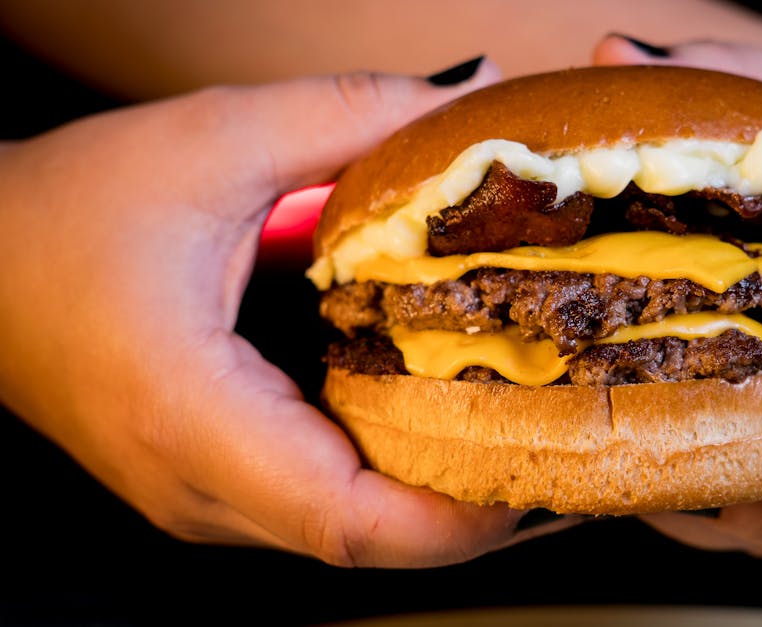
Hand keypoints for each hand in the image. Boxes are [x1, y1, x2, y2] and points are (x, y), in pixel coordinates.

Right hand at [0, 60, 575, 567]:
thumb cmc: (66, 210)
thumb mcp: (212, 141)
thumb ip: (348, 120)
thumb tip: (465, 111)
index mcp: (191, 418)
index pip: (352, 521)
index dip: (465, 514)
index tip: (546, 462)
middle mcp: (196, 487)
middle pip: (370, 536)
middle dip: (477, 496)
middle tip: (563, 426)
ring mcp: (201, 499)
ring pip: (351, 531)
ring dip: (440, 487)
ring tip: (520, 418)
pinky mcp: (210, 484)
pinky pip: (322, 503)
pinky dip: (392, 471)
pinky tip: (440, 414)